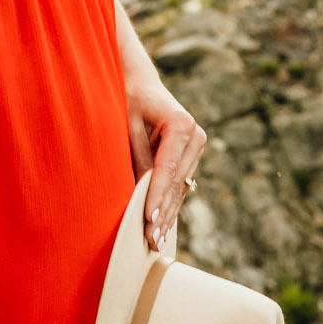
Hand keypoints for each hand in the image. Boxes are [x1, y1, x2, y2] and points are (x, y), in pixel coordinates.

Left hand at [126, 75, 205, 251]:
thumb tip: (138, 194)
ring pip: (179, 188)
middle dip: (162, 212)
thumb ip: (135, 157)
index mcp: (182, 124)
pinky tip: (162, 227)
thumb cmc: (128, 98)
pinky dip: (169, 205)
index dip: (156, 195)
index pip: (167, 168)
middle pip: (176, 183)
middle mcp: (195, 137)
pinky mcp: (190, 157)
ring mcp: (195, 148)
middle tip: (151, 240)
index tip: (148, 219)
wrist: (139, 83)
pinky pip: (178, 185)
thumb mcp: (127, 124)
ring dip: (167, 215)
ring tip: (157, 241)